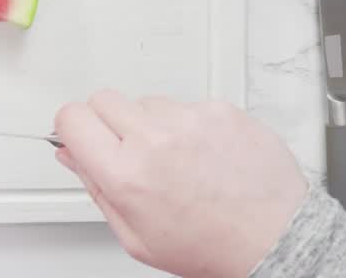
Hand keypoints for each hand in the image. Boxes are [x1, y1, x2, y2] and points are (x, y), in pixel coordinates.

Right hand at [54, 91, 307, 277]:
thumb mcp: (136, 236)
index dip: (71, 128)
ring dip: (150, 123)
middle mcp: (155, 139)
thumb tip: (72, 153)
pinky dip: (188, 125)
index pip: (72, 117)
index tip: (81, 136)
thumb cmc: (211, 246)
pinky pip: (186, 105)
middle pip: (103, 99)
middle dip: (107, 122)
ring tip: (176, 159)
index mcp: (127, 174)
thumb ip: (95, 188)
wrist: (274, 239)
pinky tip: (203, 155)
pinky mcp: (219, 110)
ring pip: (145, 101)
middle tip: (129, 151)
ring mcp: (190, 119)